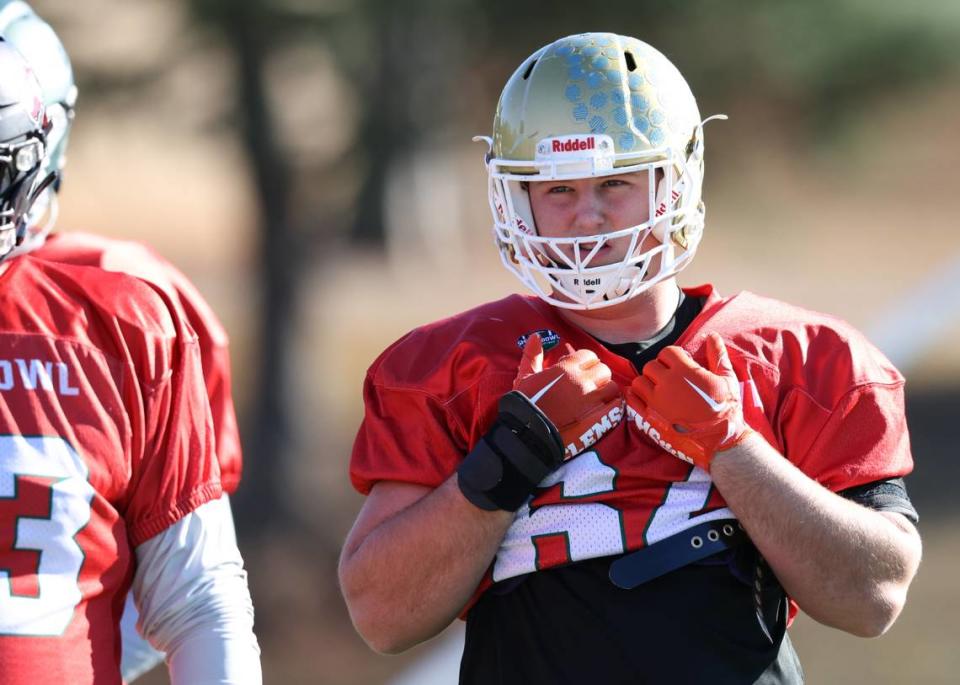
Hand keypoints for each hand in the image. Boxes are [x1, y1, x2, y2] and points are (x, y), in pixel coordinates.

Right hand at [514, 334, 623, 459]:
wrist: (528, 435)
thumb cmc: (525, 405)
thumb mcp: (525, 377)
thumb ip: (532, 356)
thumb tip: (536, 336)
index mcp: (566, 368)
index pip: (589, 356)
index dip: (584, 363)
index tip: (578, 372)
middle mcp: (583, 381)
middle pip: (603, 370)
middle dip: (597, 377)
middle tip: (588, 387)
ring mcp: (593, 400)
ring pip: (613, 388)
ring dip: (606, 392)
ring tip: (597, 400)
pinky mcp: (600, 419)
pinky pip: (617, 406)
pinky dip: (613, 407)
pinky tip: (605, 411)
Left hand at [625, 332, 751, 469]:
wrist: (720, 442)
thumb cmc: (726, 410)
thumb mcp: (727, 379)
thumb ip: (717, 355)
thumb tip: (712, 336)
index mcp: (685, 371)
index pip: (667, 352)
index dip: (674, 357)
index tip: (681, 366)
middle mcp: (667, 384)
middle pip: (651, 366)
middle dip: (660, 370)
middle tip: (671, 380)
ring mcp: (656, 402)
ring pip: (639, 381)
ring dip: (647, 383)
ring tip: (659, 389)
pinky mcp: (650, 418)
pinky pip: (632, 400)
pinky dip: (636, 396)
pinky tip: (647, 398)